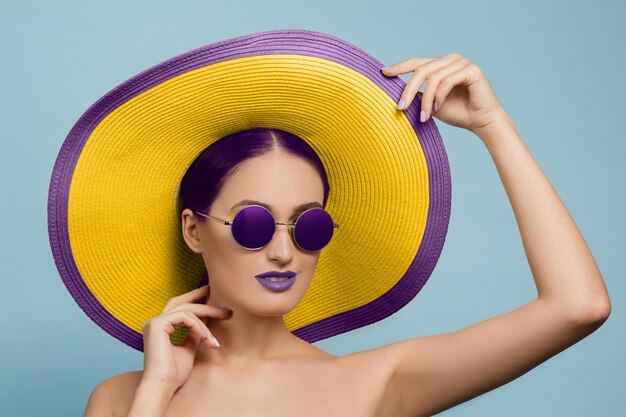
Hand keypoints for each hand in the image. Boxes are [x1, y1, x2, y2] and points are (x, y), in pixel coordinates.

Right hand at [140, 285, 230, 390]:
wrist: (163, 386)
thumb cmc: (174, 374)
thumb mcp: (189, 349)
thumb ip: (194, 334)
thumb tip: (206, 320)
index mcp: (160, 328)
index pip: (178, 308)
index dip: (195, 301)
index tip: (211, 296)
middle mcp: (154, 323)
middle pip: (180, 302)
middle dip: (198, 295)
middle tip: (213, 290)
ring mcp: (154, 322)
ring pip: (186, 309)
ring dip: (207, 314)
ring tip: (223, 318)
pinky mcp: (157, 325)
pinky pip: (185, 317)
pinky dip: (199, 325)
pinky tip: (206, 336)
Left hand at [381, 53, 508, 133]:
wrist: (481, 122)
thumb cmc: (458, 113)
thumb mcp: (430, 104)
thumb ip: (417, 95)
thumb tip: (396, 93)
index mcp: (441, 65)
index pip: (417, 62)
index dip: (400, 67)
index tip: (383, 72)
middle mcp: (451, 59)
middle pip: (422, 69)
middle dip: (408, 89)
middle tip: (400, 108)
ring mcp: (462, 62)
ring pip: (433, 77)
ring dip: (425, 99)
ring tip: (424, 116)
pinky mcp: (471, 69)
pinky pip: (447, 80)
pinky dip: (439, 96)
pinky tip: (438, 108)